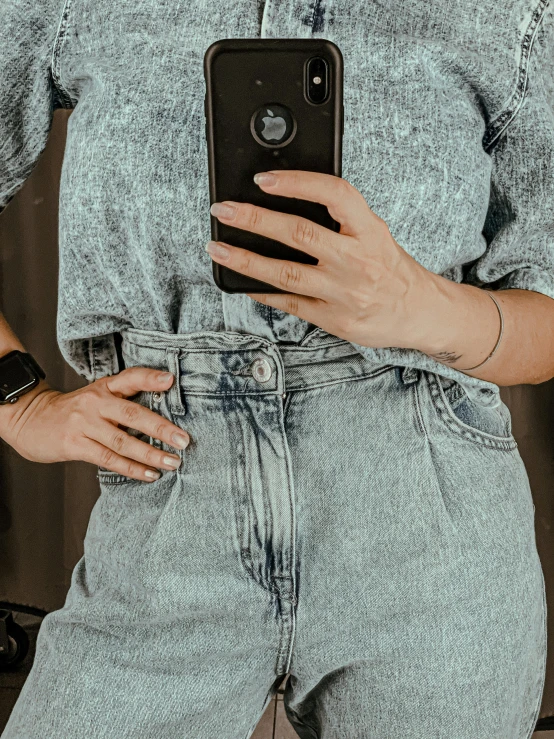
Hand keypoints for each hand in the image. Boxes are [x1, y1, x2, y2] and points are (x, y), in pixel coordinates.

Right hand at [2, 368, 190, 481]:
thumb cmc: (74, 410)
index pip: (130, 378)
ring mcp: (84, 424)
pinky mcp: (74, 444)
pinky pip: (108, 459)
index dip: (150, 378)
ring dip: (151, 454)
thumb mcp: (97, 395)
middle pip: (133, 415)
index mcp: (104, 387)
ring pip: (123, 442)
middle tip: (184, 441)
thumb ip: (125, 398)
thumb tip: (164, 409)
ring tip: (173, 463)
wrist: (31, 419)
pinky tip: (150, 474)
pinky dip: (132, 468)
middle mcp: (95, 403)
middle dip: (162, 429)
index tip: (171, 380)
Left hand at [207, 169, 440, 350]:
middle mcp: (357, 261)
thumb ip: (341, 218)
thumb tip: (288, 197)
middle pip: (299, 234)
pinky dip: (261, 290)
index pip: (334, 195)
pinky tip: (241, 280)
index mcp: (370, 231)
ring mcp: (344, 293)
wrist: (418, 312)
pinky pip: (289, 303)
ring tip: (217, 247)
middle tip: (224, 210)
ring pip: (285, 273)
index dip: (297, 183)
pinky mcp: (333, 319)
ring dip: (246, 258)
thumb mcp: (376, 233)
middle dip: (255, 219)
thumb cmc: (391, 268)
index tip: (264, 179)